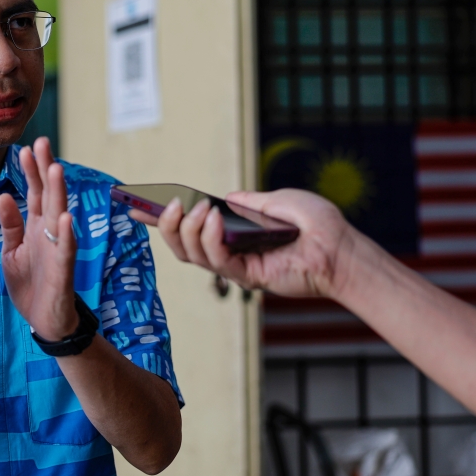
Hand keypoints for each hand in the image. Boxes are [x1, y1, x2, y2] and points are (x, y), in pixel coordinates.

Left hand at [0, 137, 78, 339]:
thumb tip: (2, 195)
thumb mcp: (13, 250)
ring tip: (54, 168)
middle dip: (45, 170)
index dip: (30, 171)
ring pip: (59, 216)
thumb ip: (11, 224)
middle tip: (42, 142)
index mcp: (36, 228)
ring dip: (57, 193)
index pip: (34, 193)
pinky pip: (65, 250)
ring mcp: (59, 250)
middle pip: (48, 196)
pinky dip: (65, 234)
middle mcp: (50, 234)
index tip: (24, 147)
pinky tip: (65, 217)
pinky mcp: (62, 271)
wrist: (44, 321)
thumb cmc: (31, 284)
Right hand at [129, 188, 356, 298]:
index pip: (187, 227)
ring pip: (192, 255)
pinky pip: (217, 261)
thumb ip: (249, 200)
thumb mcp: (279, 199)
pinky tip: (213, 220)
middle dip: (167, 225)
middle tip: (172, 204)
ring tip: (198, 209)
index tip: (133, 206)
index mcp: (230, 233)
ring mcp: (236, 266)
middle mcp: (228, 252)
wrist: (341, 248)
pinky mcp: (247, 277)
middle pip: (181, 245)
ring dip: (189, 229)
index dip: (159, 220)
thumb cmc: (317, 224)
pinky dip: (210, 239)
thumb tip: (224, 198)